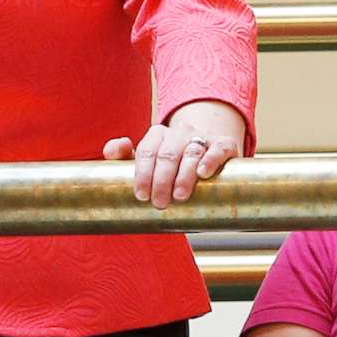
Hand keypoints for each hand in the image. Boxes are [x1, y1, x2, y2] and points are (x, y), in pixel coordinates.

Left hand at [102, 99, 244, 211]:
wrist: (205, 152)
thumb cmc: (170, 163)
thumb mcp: (145, 160)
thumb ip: (123, 156)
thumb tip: (111, 151)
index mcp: (158, 134)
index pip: (146, 151)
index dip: (142, 174)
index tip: (141, 195)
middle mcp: (180, 132)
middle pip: (168, 154)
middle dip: (161, 180)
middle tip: (159, 203)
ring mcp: (203, 137)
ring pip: (192, 152)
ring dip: (184, 175)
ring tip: (179, 196)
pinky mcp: (224, 144)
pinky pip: (219, 147)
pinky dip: (211, 159)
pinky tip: (204, 173)